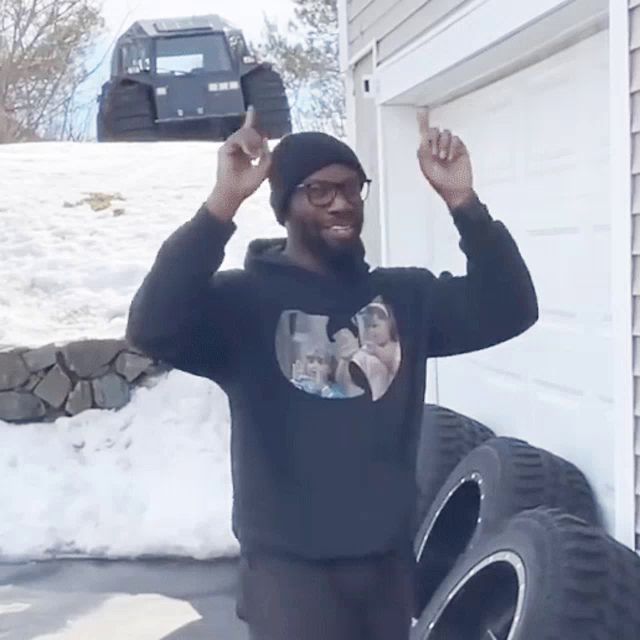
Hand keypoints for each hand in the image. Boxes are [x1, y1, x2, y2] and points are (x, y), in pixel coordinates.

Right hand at [206, 106, 271, 220]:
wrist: (234, 194)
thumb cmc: (247, 185)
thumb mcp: (264, 169)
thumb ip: (267, 155)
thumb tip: (265, 140)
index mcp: (246, 150)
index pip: (249, 130)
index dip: (251, 119)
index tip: (252, 108)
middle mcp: (237, 146)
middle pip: (249, 130)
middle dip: (257, 138)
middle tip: (259, 154)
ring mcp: (230, 147)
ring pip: (244, 132)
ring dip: (253, 142)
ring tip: (254, 156)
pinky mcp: (225, 149)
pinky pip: (237, 138)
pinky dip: (246, 144)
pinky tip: (250, 155)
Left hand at [417, 109, 474, 209]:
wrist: (456, 189)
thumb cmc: (440, 182)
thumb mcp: (426, 166)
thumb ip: (423, 150)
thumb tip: (421, 136)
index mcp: (426, 151)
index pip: (424, 133)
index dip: (422, 122)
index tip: (421, 111)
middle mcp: (437, 147)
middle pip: (434, 130)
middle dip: (435, 141)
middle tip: (436, 154)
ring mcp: (449, 147)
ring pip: (446, 133)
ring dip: (444, 145)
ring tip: (444, 158)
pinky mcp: (460, 148)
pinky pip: (455, 138)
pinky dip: (453, 147)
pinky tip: (452, 157)